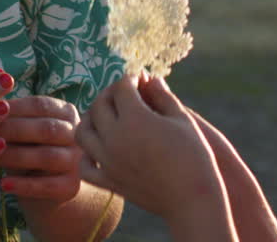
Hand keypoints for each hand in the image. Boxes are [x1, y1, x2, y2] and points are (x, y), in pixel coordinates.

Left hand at [0, 94, 82, 201]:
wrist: (47, 189)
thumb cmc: (28, 149)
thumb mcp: (20, 132)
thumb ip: (8, 119)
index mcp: (65, 113)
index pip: (41, 105)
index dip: (14, 108)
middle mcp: (76, 135)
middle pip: (47, 129)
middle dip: (14, 130)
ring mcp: (76, 161)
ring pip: (47, 156)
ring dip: (16, 156)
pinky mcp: (72, 186)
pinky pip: (48, 186)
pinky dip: (24, 185)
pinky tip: (3, 184)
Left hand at [75, 74, 222, 219]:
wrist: (192, 199)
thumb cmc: (194, 155)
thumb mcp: (182, 119)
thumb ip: (162, 95)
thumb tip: (150, 78)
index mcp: (135, 118)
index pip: (121, 87)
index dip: (131, 78)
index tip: (140, 79)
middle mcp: (115, 137)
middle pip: (99, 105)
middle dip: (110, 93)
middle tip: (124, 93)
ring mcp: (108, 161)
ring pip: (83, 132)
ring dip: (91, 119)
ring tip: (107, 117)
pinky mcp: (109, 181)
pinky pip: (85, 165)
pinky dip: (87, 154)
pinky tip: (101, 147)